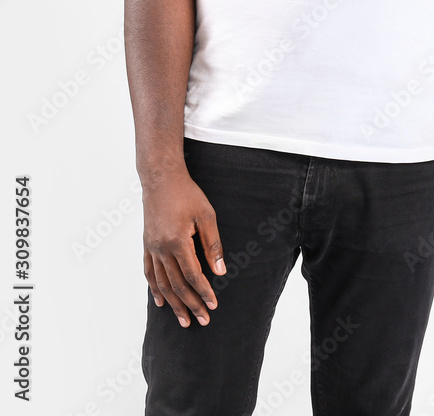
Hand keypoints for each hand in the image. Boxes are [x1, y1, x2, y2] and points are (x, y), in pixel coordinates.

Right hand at [142, 169, 225, 326]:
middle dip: (191, 304)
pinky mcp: (147, 245)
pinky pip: (149, 273)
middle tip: (202, 321)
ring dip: (174, 304)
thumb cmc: (188, 194)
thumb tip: (220, 271)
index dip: (204, 292)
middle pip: (177, 285)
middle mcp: (161, 249)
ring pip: (162, 283)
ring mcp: (152, 248)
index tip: (213, 305)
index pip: (193, 275)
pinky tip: (161, 301)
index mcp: (178, 242)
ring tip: (183, 320)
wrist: (161, 180)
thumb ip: (213, 244)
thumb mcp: (206, 215)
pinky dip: (155, 289)